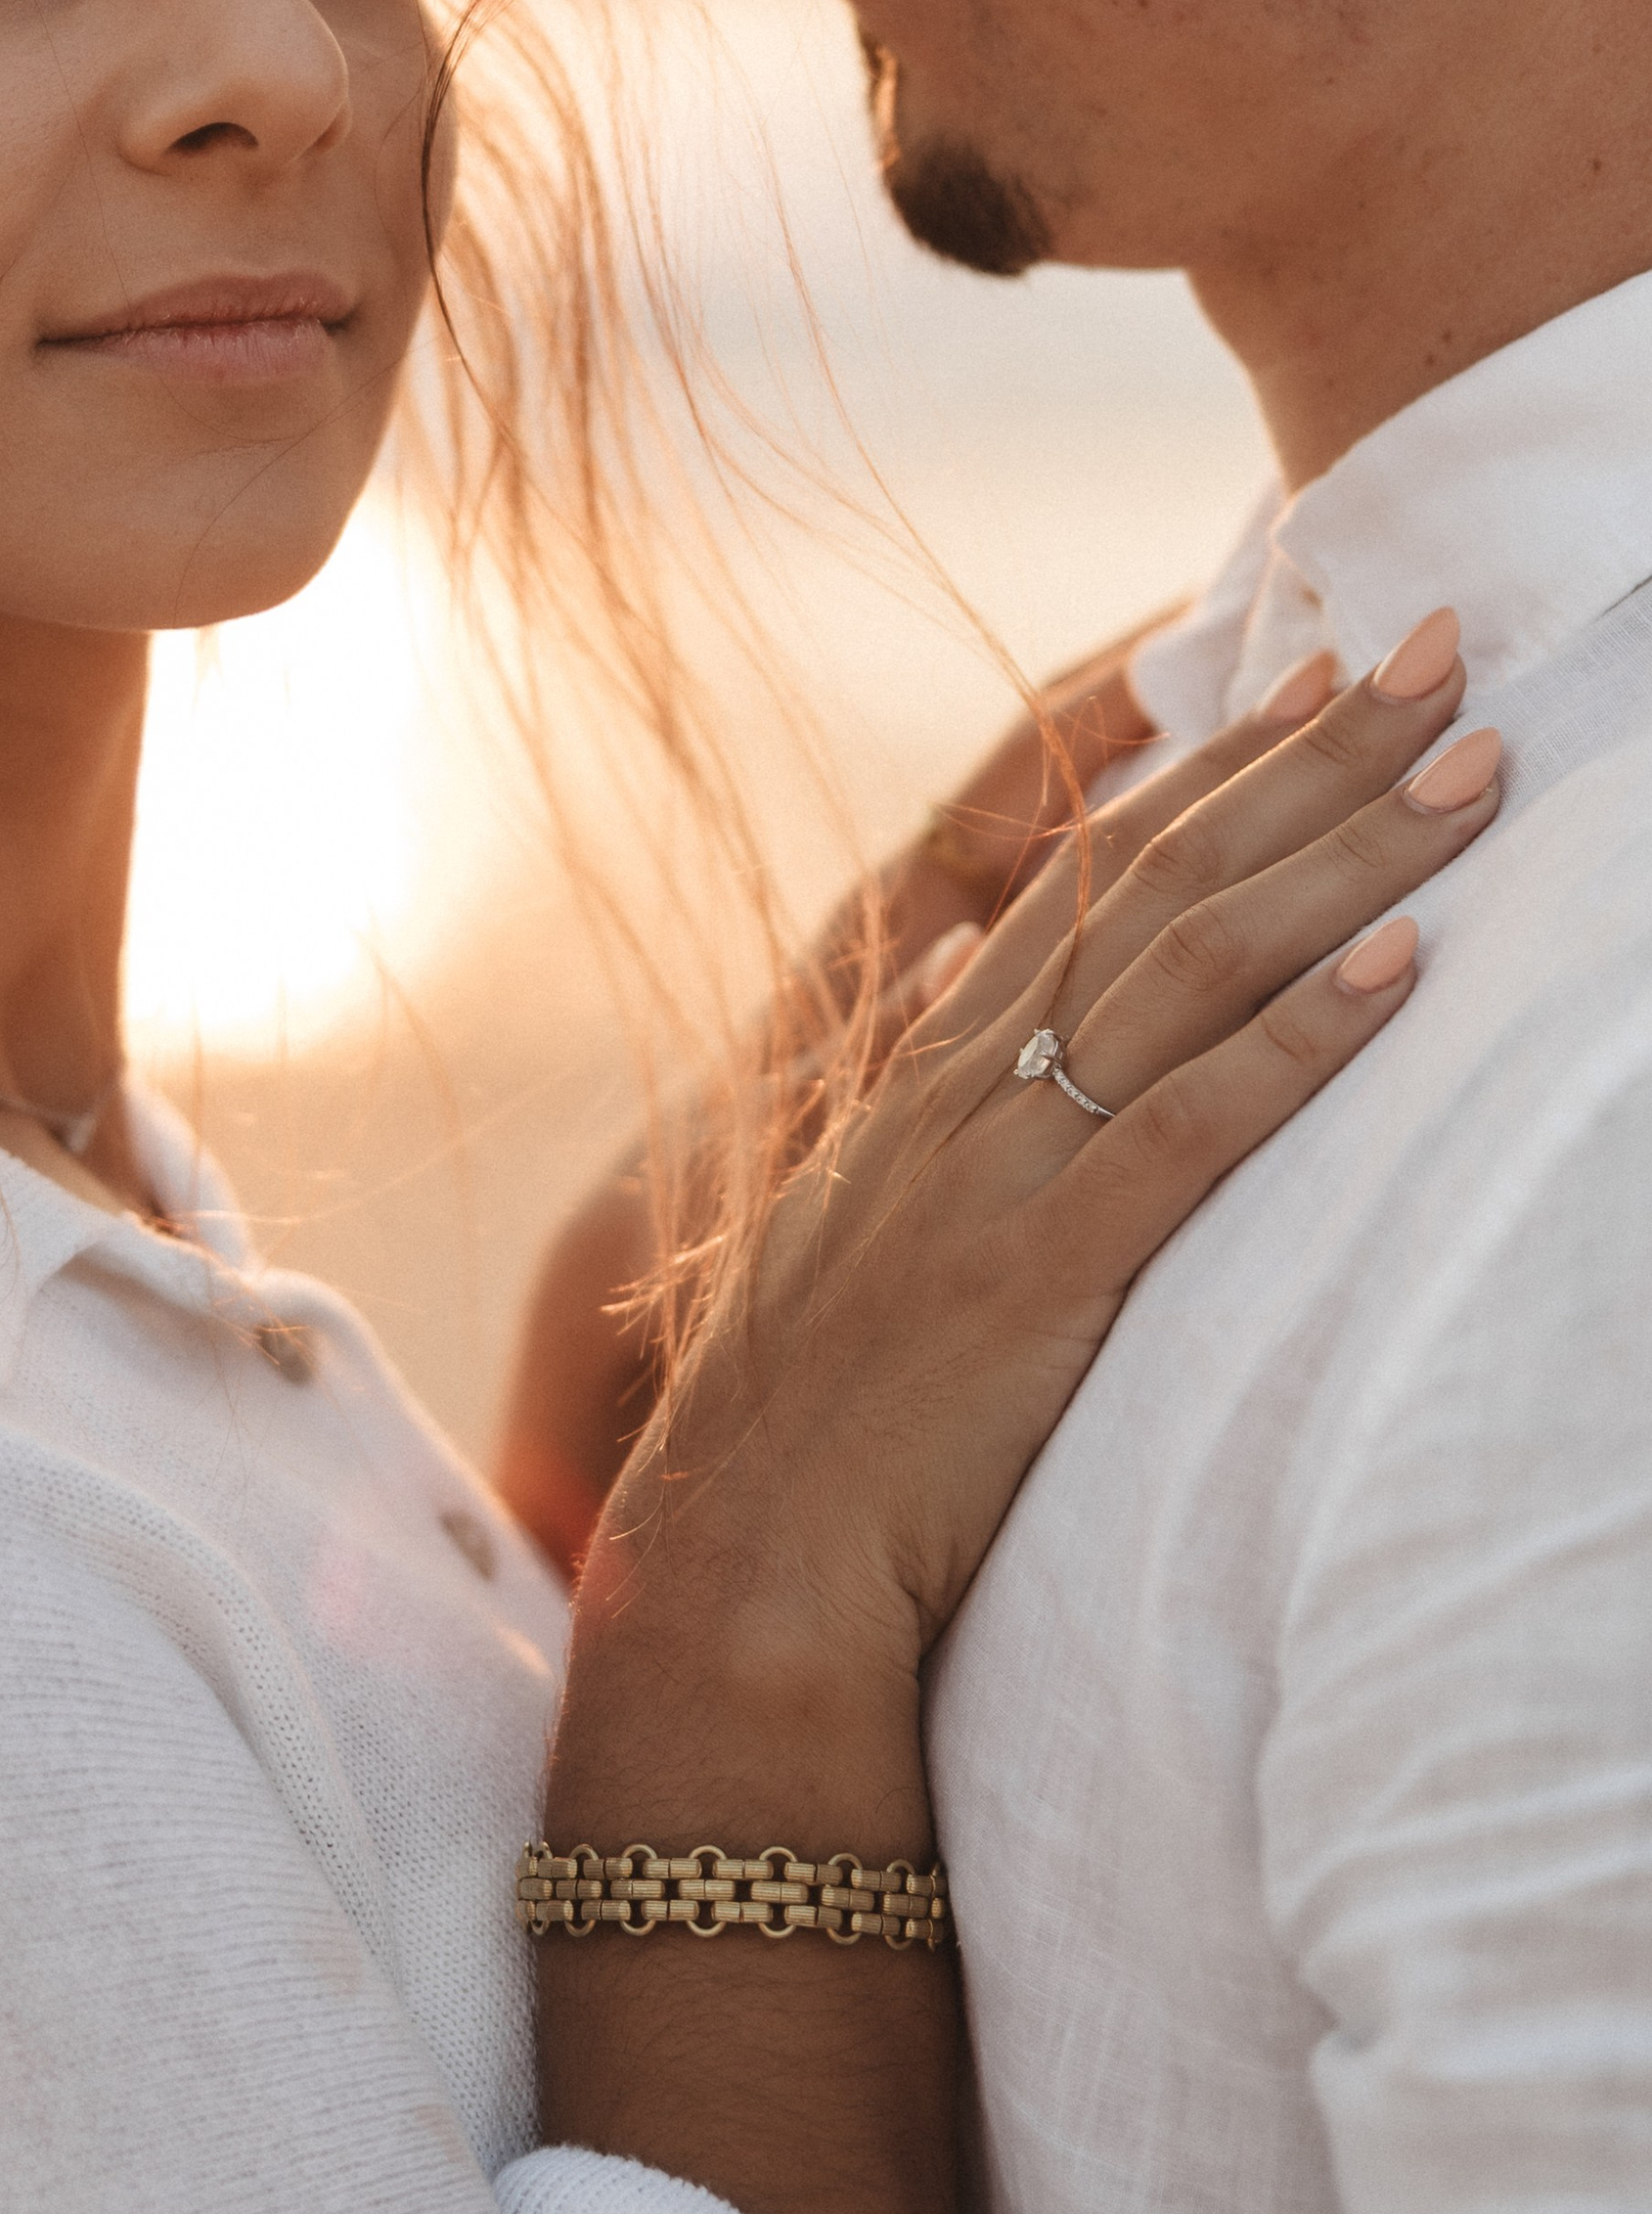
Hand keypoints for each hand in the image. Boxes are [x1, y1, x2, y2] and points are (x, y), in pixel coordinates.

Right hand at [581, 606, 1499, 1704]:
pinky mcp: (1042, 1268)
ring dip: (1345, 860)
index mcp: (934, 1064)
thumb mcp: (849, 1211)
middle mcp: (971, 1081)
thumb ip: (905, 1088)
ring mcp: (1003, 1166)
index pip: (1093, 869)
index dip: (1214, 765)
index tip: (1314, 677)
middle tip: (1435, 658)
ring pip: (1193, 969)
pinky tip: (1399, 971)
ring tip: (1468, 775)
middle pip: (1164, 878)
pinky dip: (1302, 1041)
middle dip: (1313, 762)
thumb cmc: (811, 1409)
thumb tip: (949, 974)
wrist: (744, 1556)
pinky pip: (1190, 1128)